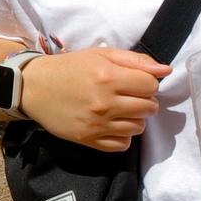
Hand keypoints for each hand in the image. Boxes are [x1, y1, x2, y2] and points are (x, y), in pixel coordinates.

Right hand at [20, 48, 170, 150]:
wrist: (34, 87)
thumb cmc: (70, 68)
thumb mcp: (102, 55)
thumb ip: (136, 61)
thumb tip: (166, 70)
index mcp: (108, 77)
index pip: (151, 86)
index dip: (148, 83)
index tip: (136, 82)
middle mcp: (104, 103)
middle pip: (149, 108)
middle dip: (145, 101)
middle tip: (129, 96)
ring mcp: (96, 124)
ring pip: (138, 128)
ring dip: (135, 118)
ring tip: (121, 109)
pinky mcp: (88, 139)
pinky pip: (122, 145)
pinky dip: (123, 136)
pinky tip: (113, 124)